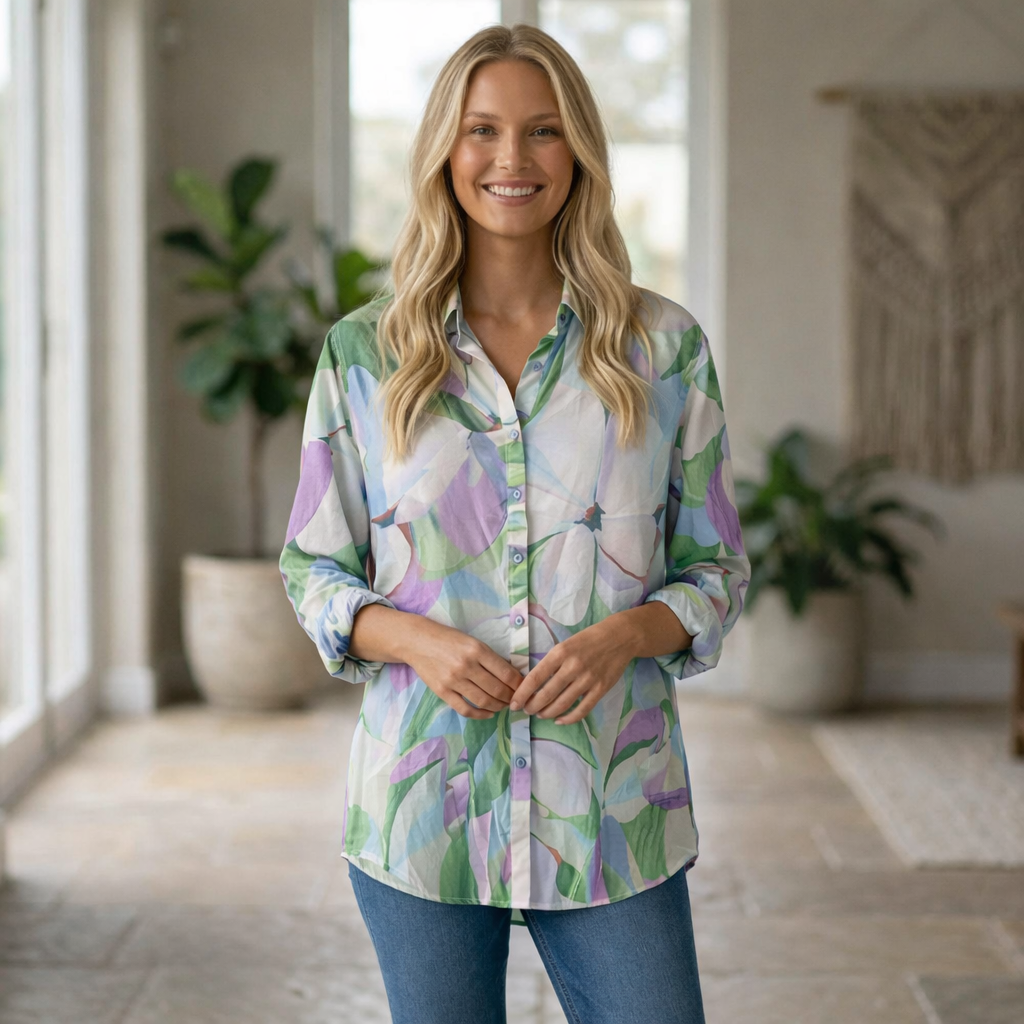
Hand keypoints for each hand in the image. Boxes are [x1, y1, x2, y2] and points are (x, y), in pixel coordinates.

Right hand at [405, 618, 522, 719]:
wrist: (417, 641)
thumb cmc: (448, 639)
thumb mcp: (472, 641)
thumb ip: (490, 657)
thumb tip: (512, 675)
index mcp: (477, 650)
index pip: (506, 673)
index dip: (518, 684)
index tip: (523, 688)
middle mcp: (466, 666)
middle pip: (497, 689)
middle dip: (510, 697)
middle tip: (515, 700)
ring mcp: (453, 680)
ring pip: (483, 701)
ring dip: (498, 706)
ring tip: (503, 706)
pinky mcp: (442, 692)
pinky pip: (465, 709)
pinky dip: (480, 714)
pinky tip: (488, 713)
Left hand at [509, 619, 636, 724]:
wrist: (619, 637)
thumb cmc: (588, 640)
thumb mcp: (565, 644)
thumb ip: (552, 662)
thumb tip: (533, 683)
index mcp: (560, 653)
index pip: (535, 678)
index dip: (522, 694)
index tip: (514, 704)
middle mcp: (573, 666)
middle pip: (547, 694)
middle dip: (532, 706)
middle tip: (526, 711)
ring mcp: (588, 679)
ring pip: (562, 704)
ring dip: (547, 713)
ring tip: (540, 714)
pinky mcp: (601, 689)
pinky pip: (582, 710)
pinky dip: (568, 718)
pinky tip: (559, 720)